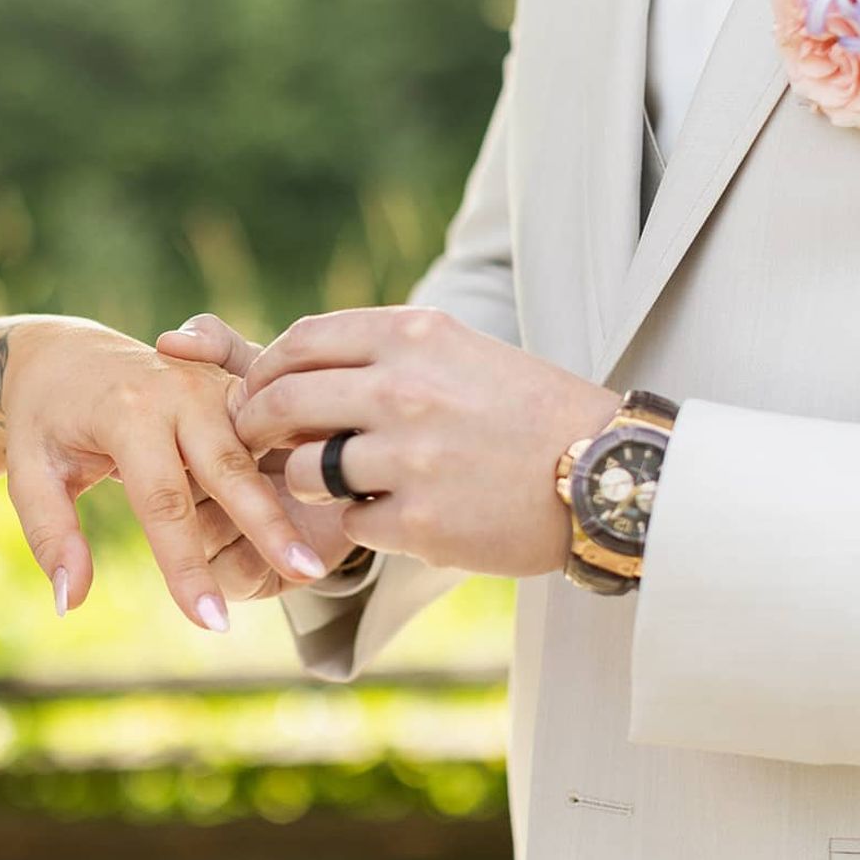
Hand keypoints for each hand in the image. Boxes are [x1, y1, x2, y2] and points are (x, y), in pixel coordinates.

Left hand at [0, 317, 327, 629]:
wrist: (67, 355)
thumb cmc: (46, 422)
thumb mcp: (31, 472)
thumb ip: (51, 535)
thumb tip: (71, 601)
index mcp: (128, 410)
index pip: (163, 503)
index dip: (187, 567)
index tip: (210, 623)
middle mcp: (179, 391)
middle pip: (230, 470)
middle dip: (267, 525)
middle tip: (302, 573)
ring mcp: (212, 384)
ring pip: (259, 449)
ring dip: (289, 500)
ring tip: (318, 554)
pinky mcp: (232, 385)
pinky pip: (268, 429)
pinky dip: (294, 463)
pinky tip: (323, 510)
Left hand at [232, 307, 622, 576]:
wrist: (606, 473)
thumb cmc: (530, 412)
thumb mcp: (461, 353)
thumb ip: (385, 354)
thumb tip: (297, 371)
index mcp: (415, 335)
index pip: (301, 342)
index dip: (265, 371)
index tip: (257, 393)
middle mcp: (404, 388)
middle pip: (282, 403)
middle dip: (254, 427)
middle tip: (254, 445)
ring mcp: (409, 458)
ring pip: (303, 471)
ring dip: (307, 481)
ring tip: (340, 484)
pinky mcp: (419, 522)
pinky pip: (350, 523)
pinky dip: (364, 523)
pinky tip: (399, 515)